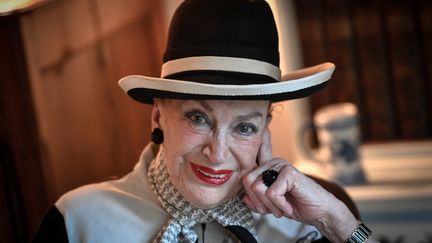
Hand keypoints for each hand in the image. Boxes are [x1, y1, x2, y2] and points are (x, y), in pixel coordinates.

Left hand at [242, 128, 360, 241]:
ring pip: (257, 187)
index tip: (266, 120)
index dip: (260, 136)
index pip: (260, 150)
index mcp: (269, 166)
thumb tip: (244, 198)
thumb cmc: (296, 204)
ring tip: (281, 207)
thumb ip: (257, 199)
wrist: (319, 212)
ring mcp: (281, 165)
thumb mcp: (272, 203)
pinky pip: (271, 193)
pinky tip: (288, 206)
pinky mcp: (289, 172)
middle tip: (271, 209)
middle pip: (247, 181)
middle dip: (257, 201)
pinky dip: (279, 205)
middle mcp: (274, 163)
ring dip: (269, 205)